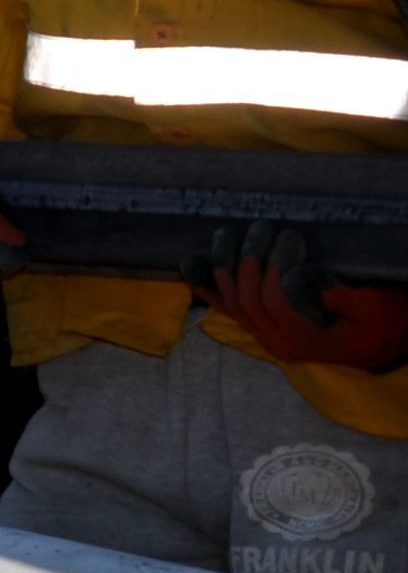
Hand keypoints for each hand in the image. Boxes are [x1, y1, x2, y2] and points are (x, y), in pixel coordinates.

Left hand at [207, 227, 407, 372]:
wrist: (378, 344)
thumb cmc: (379, 323)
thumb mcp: (373, 309)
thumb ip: (343, 299)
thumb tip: (305, 281)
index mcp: (304, 339)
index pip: (275, 302)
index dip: (275, 269)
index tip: (287, 238)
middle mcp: (277, 342)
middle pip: (247, 300)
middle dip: (249, 261)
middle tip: (261, 228)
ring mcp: (265, 337)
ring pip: (231, 303)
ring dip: (224, 268)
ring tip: (227, 234)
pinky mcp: (261, 329)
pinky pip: (227, 310)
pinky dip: (208, 288)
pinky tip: (192, 268)